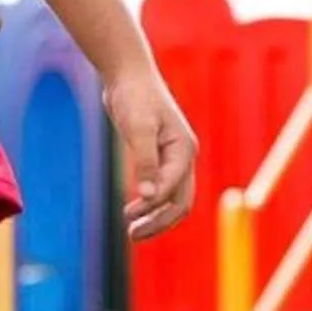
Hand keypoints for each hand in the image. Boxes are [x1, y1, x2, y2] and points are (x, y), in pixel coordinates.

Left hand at [107, 65, 196, 239]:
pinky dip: (150, 203)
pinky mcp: (158, 155)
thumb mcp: (138, 128)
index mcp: (184, 150)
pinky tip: (134, 209)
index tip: (130, 214)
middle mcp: (183, 156)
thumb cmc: (134, 97)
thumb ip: (145, 162)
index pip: (175, 190)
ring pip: (173, 197)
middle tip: (133, 235)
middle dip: (160, 221)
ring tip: (132, 230)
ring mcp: (173, 157)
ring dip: (156, 216)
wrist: (127, 75)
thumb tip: (150, 197)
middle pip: (181, 201)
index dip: (154, 206)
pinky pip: (161, 187)